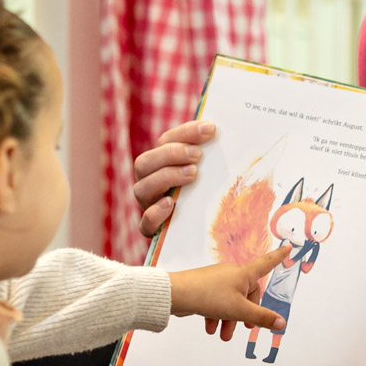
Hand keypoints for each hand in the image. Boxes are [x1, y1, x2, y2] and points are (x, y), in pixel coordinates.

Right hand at [132, 120, 215, 238]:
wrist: (203, 235)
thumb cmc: (209, 195)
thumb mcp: (210, 173)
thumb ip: (212, 155)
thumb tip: (225, 132)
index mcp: (161, 164)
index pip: (165, 141)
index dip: (185, 133)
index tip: (210, 129)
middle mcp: (149, 183)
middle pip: (144, 162)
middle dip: (171, 154)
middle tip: (197, 155)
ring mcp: (148, 206)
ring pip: (141, 189)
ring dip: (166, 177)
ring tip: (192, 174)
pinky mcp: (152, 231)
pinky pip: (144, 223)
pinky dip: (155, 213)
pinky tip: (172, 204)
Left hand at [170, 247, 289, 339]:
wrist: (176, 294)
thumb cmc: (208, 296)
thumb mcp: (239, 310)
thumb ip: (261, 317)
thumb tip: (281, 323)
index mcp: (244, 274)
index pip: (267, 263)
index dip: (279, 256)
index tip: (288, 246)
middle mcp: (232, 273)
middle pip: (248, 293)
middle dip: (246, 313)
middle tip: (246, 328)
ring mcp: (217, 279)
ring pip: (231, 301)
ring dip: (229, 319)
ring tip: (223, 335)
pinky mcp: (205, 287)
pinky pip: (216, 301)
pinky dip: (216, 315)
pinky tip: (210, 329)